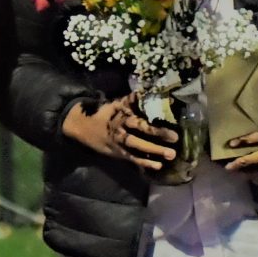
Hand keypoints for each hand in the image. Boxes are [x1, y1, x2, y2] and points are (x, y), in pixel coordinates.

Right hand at [63, 96, 179, 170]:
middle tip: (175, 138)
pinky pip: (132, 158)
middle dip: (158, 135)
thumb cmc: (104, 113)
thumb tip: (151, 90)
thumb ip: (133, 100)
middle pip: (141, 131)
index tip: (170, 122)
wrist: (81, 127)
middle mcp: (122, 129)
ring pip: (138, 147)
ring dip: (154, 151)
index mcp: (122, 115)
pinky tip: (158, 166)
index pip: (140, 118)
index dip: (154, 122)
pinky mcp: (118, 153)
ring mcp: (119, 142)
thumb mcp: (117, 104)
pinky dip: (144, 162)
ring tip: (171, 155)